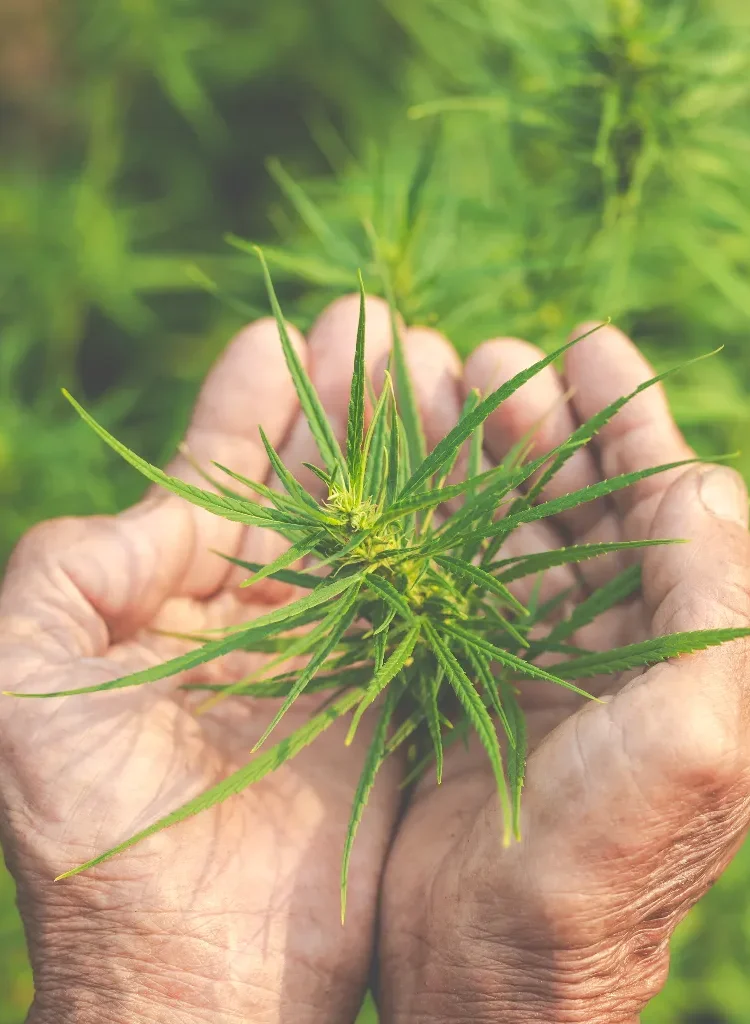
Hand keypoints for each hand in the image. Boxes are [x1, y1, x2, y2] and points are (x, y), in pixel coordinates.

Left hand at [0, 296, 401, 1023]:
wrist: (188, 972)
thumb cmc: (88, 830)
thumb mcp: (23, 679)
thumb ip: (70, 573)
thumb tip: (160, 512)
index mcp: (171, 600)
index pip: (219, 478)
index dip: (250, 406)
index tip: (283, 334)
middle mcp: (259, 615)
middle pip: (312, 490)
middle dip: (345, 408)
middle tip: (383, 329)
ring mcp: (332, 654)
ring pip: (377, 532)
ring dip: (407, 454)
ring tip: (441, 368)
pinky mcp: (393, 703)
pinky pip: (427, 606)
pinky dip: (454, 542)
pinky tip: (479, 478)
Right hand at [379, 324, 749, 1022]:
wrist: (498, 969)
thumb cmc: (610, 859)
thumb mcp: (701, 729)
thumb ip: (717, 597)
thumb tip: (701, 477)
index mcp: (691, 646)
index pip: (667, 503)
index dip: (630, 421)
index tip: (588, 343)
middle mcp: (621, 645)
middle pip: (585, 502)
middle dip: (549, 425)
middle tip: (497, 355)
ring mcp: (540, 659)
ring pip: (516, 529)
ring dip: (488, 457)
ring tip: (446, 388)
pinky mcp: (470, 682)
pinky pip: (457, 577)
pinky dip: (437, 521)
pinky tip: (409, 475)